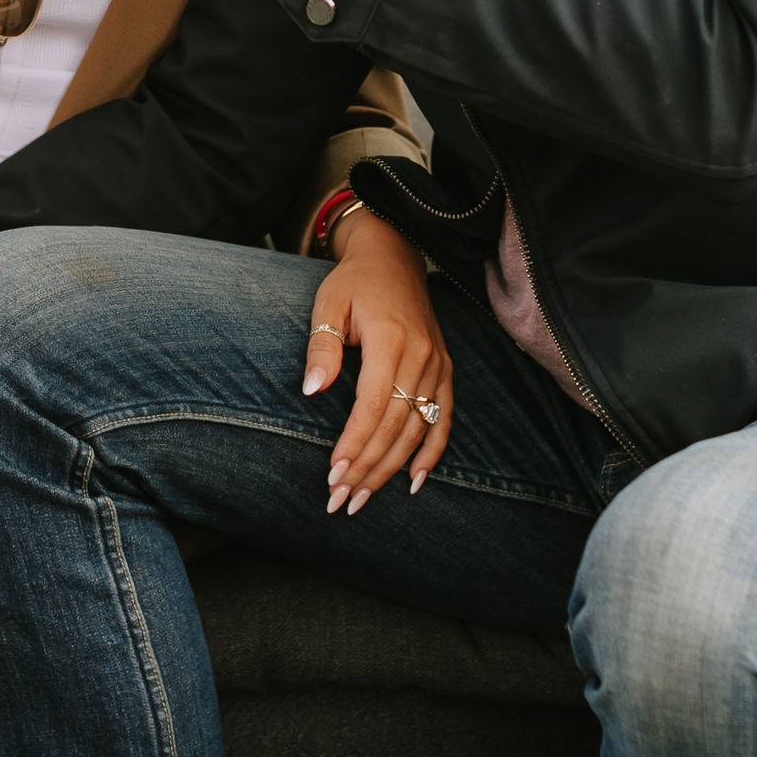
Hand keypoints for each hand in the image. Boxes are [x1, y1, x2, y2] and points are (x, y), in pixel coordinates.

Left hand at [302, 211, 451, 509]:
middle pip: (395, 426)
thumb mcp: (328, 304)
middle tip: (340, 500)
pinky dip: (432, 453)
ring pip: (417, 430)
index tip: (333, 474)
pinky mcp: (445, 370)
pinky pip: (443, 419)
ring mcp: (438, 365)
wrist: (393, 256)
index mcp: (391, 340)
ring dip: (390, 469)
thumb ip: (322, 347)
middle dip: (366, 467)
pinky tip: (414, 481)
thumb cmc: (354, 282)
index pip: (373, 406)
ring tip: (363, 498)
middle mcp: (421, 356)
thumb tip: (312, 389)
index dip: (354, 443)